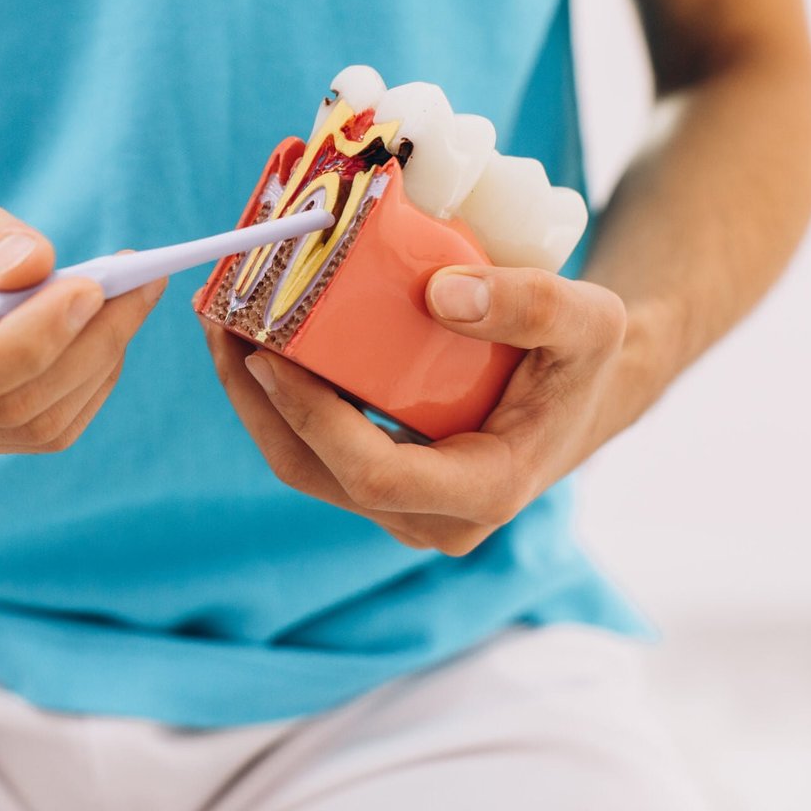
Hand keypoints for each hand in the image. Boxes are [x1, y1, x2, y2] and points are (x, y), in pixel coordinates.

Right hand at [0, 148, 164, 453]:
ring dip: (100, 359)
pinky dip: (93, 377)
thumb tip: (34, 267)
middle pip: (1, 406)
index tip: (87, 288)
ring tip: (135, 292)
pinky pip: (46, 427)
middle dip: (84, 344)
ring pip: (34, 423)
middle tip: (138, 280)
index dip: (19, 344)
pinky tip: (110, 324)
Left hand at [203, 266, 627, 553]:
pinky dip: (277, 398)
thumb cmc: (585, 358)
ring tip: (221, 323)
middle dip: (256, 401)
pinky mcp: (380, 483)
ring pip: (302, 465)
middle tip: (221, 322)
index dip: (313, 419)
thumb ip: (530, 305)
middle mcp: (433, 517)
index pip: (376, 474)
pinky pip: (312, 449)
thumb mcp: (588, 319)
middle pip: (316, 472)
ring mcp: (402, 507)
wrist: (585, 390)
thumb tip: (440, 294)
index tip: (267, 356)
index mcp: (485, 490)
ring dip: (252, 399)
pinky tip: (254, 338)